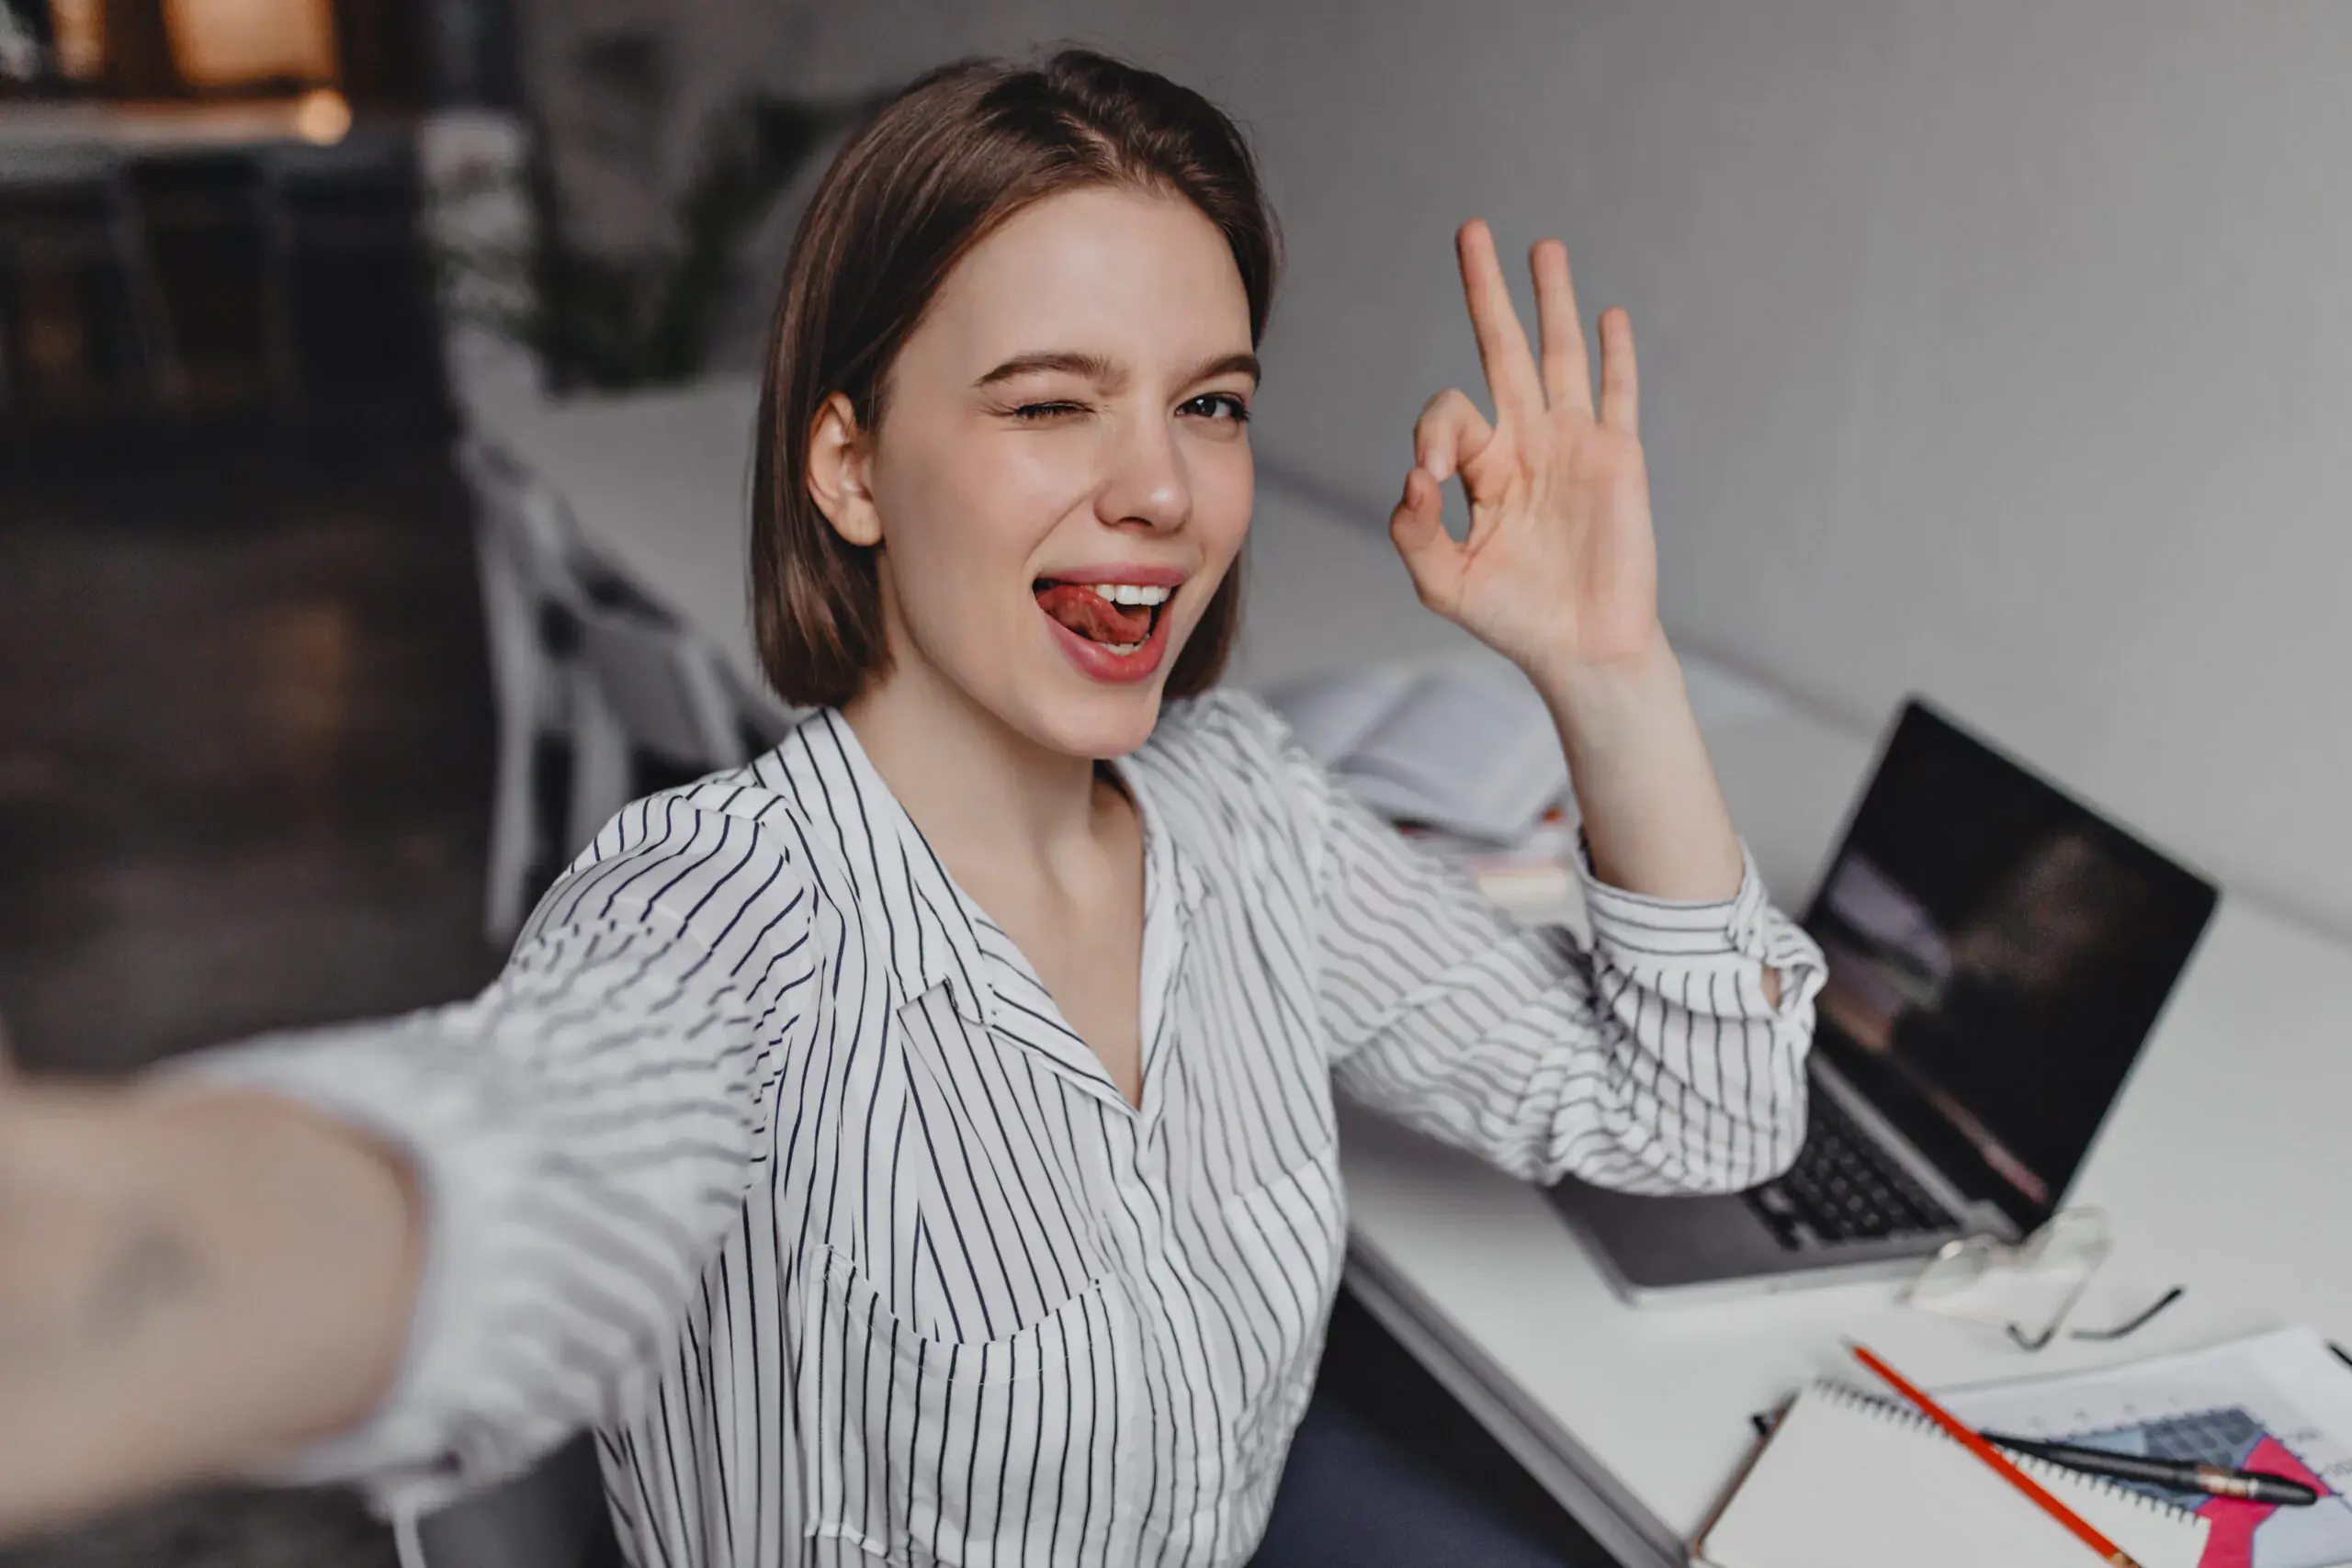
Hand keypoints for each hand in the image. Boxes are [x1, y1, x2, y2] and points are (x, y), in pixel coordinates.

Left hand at [1389, 219, 1662, 679]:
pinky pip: (1618, 396)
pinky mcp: (1618, 458)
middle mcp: (1525, 444)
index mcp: (1481, 468)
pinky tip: (1608, 316)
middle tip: (1470, 231)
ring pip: (1559, 356)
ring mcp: (1574, 445)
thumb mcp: (1442, 583)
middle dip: (1485, 292)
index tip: (1432, 481)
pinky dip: (1615, 356)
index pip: (1449, 414)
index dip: (1434, 434)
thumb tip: (1415, 478)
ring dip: (1551, 300)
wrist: (1583, 648)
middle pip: (1503, 350)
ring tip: (1542, 248)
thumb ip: (1414, 532)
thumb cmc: (1512, 619)